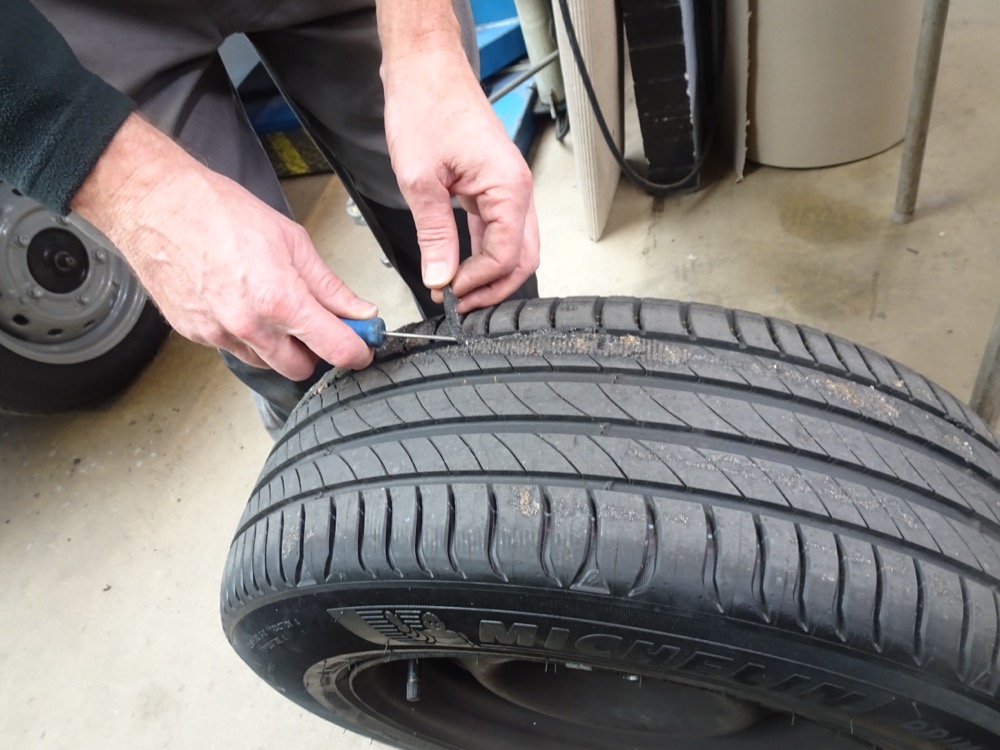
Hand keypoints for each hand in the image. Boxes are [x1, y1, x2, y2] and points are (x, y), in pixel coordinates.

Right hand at [72, 114, 376, 379]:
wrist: (156, 205)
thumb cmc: (219, 211)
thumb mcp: (291, 241)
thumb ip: (329, 285)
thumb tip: (358, 310)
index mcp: (281, 302)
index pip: (336, 350)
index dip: (357, 351)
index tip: (362, 347)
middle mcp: (249, 327)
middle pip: (301, 368)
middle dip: (315, 351)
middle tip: (316, 322)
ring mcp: (218, 334)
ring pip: (266, 363)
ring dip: (279, 347)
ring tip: (272, 306)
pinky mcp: (195, 334)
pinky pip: (234, 348)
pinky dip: (246, 336)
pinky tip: (241, 303)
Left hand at [378, 7, 539, 312]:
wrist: (426, 70)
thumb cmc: (426, 108)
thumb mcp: (421, 181)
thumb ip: (435, 236)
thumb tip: (440, 278)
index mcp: (509, 187)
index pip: (507, 256)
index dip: (478, 281)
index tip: (448, 293)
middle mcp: (518, 189)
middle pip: (523, 258)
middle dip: (494, 287)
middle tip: (460, 304)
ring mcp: (509, 187)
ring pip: (515, 247)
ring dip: (491, 273)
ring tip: (458, 290)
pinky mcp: (495, 185)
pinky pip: (500, 229)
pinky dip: (484, 252)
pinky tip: (460, 264)